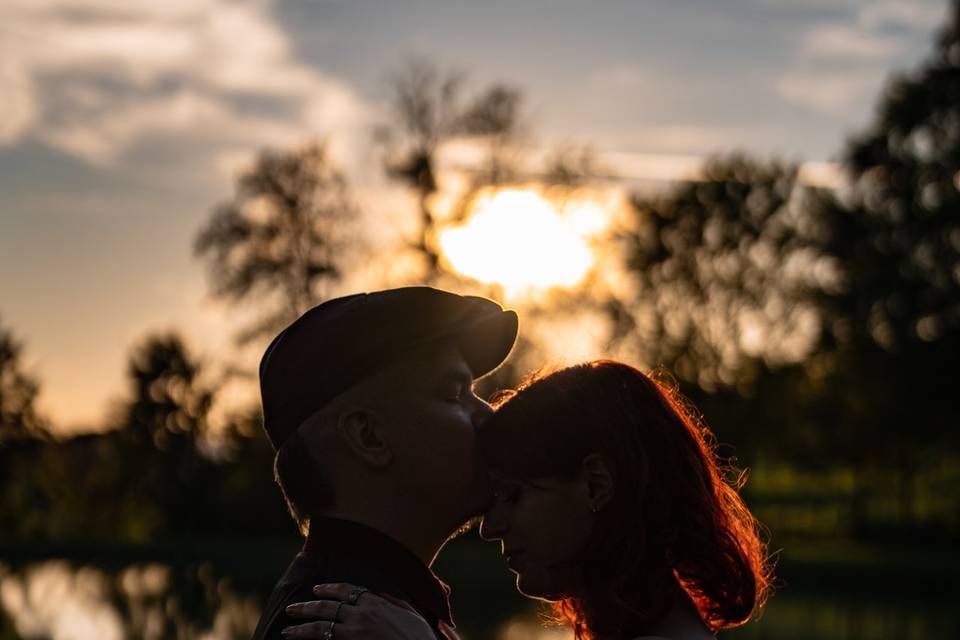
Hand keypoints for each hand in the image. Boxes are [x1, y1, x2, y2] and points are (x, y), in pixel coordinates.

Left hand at [283, 582, 435, 638]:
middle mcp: (362, 615)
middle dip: (306, 608)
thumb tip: (381, 595)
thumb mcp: (410, 613)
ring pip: (321, 628)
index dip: (329, 588)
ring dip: (301, 628)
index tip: (316, 589)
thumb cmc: (420, 636)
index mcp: (376, 603)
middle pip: (327, 607)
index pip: (347, 590)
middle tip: (291, 609)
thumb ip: (393, 602)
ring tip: (287, 630)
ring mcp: (355, 633)